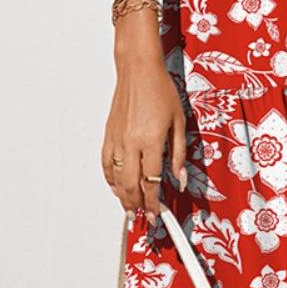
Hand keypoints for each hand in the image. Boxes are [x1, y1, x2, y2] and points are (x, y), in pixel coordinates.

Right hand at [101, 56, 186, 216]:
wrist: (138, 70)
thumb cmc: (161, 91)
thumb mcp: (179, 122)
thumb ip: (178, 154)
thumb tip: (180, 178)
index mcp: (150, 141)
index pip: (151, 181)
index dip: (153, 201)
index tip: (156, 213)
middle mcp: (130, 143)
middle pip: (130, 184)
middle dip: (136, 204)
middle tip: (142, 216)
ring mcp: (117, 139)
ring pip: (116, 177)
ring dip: (122, 195)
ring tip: (129, 207)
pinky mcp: (109, 133)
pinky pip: (106, 162)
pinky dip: (110, 178)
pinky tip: (115, 186)